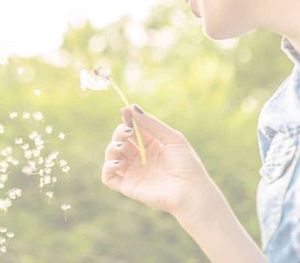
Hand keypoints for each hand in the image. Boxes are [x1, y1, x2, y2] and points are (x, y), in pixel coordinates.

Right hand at [102, 104, 212, 218]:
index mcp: (152, 145)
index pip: (133, 129)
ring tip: (122, 146)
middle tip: (128, 132)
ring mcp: (133, 172)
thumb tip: (131, 107)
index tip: (125, 111)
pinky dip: (108, 167)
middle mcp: (141, 158)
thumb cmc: (186, 164)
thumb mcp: (171, 137)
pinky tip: (119, 163)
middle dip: (120, 132)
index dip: (128, 120)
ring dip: (112, 147)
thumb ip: (151, 123)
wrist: (190, 191)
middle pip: (120, 140)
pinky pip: (108, 177)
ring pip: (112, 156)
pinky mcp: (128, 186)